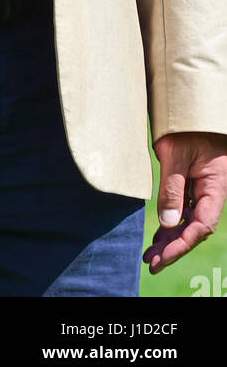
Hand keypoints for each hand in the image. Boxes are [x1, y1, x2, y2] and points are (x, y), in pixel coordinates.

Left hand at [144, 131, 226, 273]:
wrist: (189, 105)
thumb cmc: (185, 126)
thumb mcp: (175, 154)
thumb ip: (172, 188)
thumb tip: (168, 223)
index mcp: (214, 187)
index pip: (200, 226)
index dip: (181, 245)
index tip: (162, 257)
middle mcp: (211, 192)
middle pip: (195, 228)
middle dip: (174, 247)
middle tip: (151, 262)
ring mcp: (203, 188)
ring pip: (189, 220)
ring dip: (171, 238)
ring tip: (151, 253)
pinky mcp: (193, 183)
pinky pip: (185, 208)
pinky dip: (172, 222)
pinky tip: (159, 234)